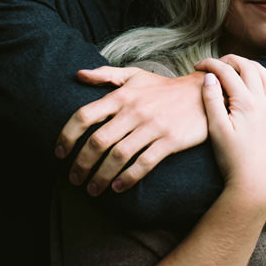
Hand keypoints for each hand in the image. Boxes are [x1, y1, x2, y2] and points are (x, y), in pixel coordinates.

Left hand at [56, 67, 207, 195]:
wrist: (205, 92)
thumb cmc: (165, 87)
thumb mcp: (136, 76)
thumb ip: (106, 75)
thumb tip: (78, 75)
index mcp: (122, 96)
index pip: (84, 116)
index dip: (67, 136)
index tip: (59, 153)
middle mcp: (134, 111)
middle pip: (98, 141)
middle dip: (81, 164)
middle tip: (74, 179)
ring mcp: (153, 127)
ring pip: (118, 156)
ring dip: (101, 177)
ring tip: (92, 190)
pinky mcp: (170, 141)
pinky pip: (144, 163)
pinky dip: (128, 178)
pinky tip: (118, 188)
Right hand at [199, 55, 265, 200]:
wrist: (252, 182)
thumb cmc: (231, 158)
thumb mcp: (216, 129)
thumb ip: (212, 100)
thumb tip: (210, 77)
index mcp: (246, 102)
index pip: (228, 73)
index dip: (211, 65)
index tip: (198, 65)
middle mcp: (263, 104)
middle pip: (250, 70)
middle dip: (233, 61)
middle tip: (218, 62)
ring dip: (256, 67)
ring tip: (243, 63)